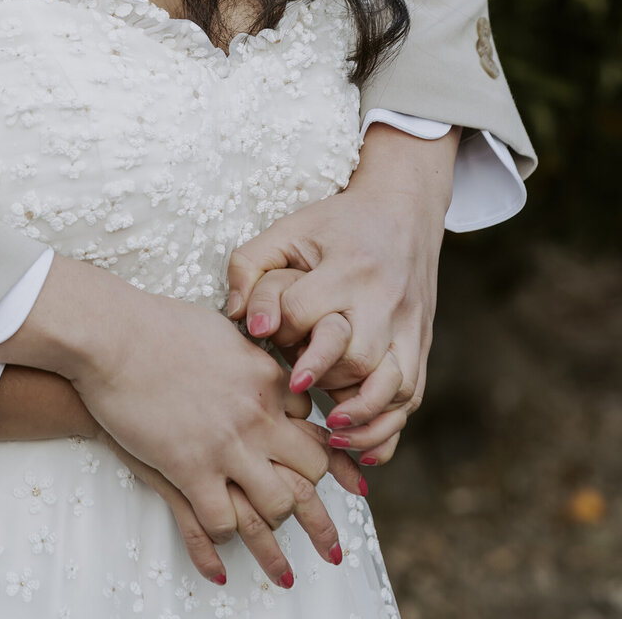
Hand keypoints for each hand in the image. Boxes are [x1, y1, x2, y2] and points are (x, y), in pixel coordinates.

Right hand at [0, 257, 340, 562]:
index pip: (316, 428)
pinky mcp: (187, 469)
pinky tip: (220, 566)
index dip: (334, 462)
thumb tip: (267, 368)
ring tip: (283, 569)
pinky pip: (219, 523)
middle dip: (319, 514)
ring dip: (274, 538)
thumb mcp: (221, 332)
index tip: (350, 487)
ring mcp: (224, 446)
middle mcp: (256, 417)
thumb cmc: (159, 324)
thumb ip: (250, 356)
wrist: (113, 335)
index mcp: (267, 381)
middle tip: (330, 545)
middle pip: (308, 475)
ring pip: (273, 508)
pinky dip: (220, 547)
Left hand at [225, 125, 457, 462]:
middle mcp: (384, 301)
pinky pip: (411, 398)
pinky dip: (387, 428)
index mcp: (348, 267)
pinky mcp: (420, 345)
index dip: (281, 326)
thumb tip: (237, 318)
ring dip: (361, 417)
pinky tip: (362, 448)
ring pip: (393, 386)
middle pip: (357, 356)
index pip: (308, 309)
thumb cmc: (335, 224)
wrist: (404, 210)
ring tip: (331, 431)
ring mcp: (408, 327)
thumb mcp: (288, 229)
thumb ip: (250, 265)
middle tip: (295, 387)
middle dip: (325, 378)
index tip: (263, 333)